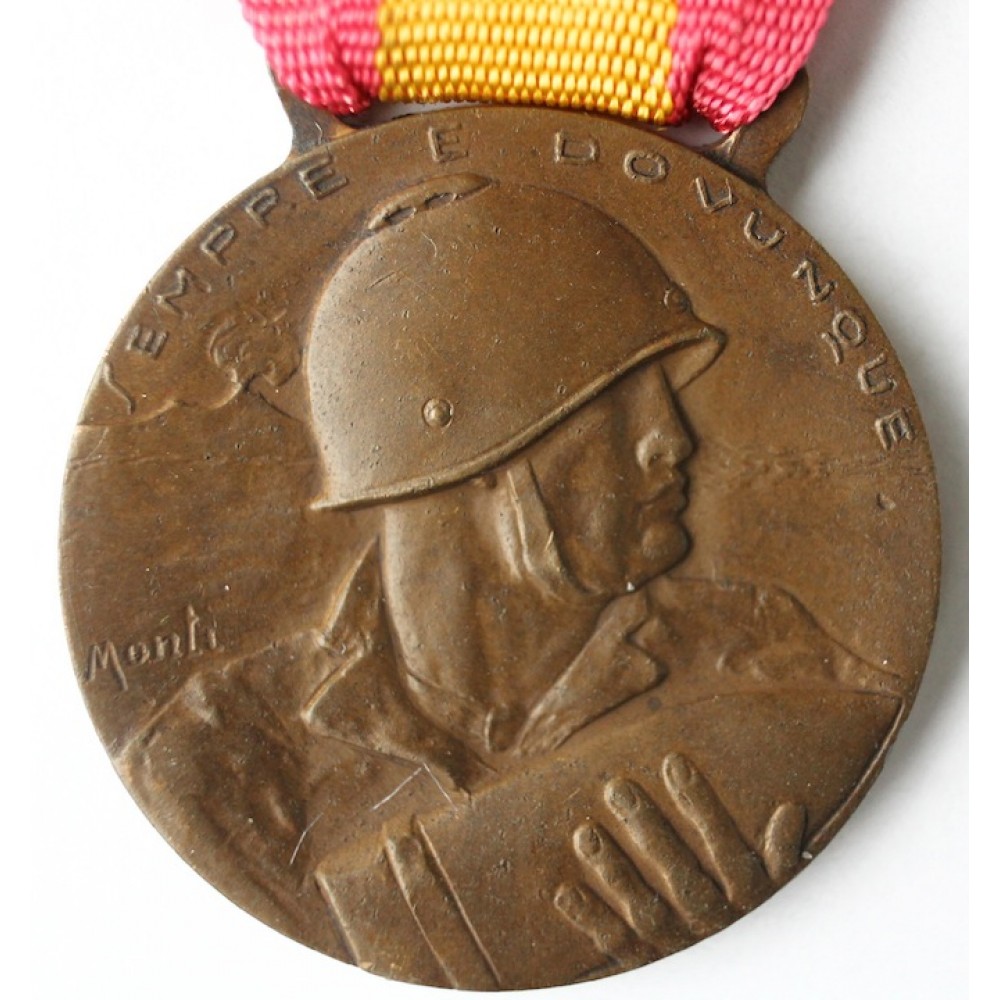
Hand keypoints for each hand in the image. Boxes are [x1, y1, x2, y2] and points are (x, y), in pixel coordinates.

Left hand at [553, 752, 805, 966]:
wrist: (747, 983)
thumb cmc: (762, 922)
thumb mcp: (784, 896)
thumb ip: (783, 860)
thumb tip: (792, 810)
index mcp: (749, 904)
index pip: (728, 852)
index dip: (703, 808)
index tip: (674, 763)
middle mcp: (716, 927)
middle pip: (681, 877)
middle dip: (648, 829)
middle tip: (617, 787)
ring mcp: (682, 949)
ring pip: (647, 912)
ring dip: (615, 873)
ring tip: (585, 832)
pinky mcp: (653, 968)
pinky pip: (620, 947)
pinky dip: (591, 921)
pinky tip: (564, 893)